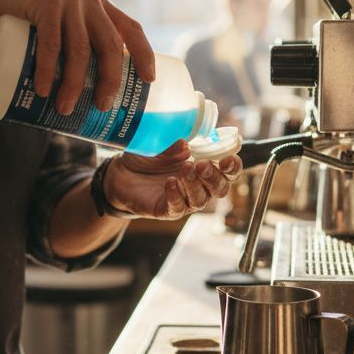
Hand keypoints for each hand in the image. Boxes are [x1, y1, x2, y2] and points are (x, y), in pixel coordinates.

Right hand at [0, 0, 154, 114]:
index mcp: (99, 5)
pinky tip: (43, 90)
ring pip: (80, 49)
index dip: (144, 55)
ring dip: (74, 84)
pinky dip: (47, 70)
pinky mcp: (45, 1)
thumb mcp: (59, 23)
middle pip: (110, 45)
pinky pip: (51, 42)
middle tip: (100, 107)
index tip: (149, 81)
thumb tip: (87, 90)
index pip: (132, 29)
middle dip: (110, 80)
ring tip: (65, 108)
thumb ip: (75, 41)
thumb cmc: (26, 16)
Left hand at [102, 141, 242, 219]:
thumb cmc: (146, 156)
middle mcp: (199, 185)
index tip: (227, 159)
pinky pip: (178, 207)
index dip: (233, 166)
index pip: (228, 170)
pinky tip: (170, 183)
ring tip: (184, 170)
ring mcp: (185, 199)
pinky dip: (177, 195)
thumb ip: (174, 145)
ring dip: (195, 185)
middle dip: (214, 177)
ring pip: (201, 199)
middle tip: (201, 165)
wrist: (120, 173)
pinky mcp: (168, 210)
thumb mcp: (160, 144)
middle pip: (220, 188)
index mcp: (204, 165)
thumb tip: (186, 144)